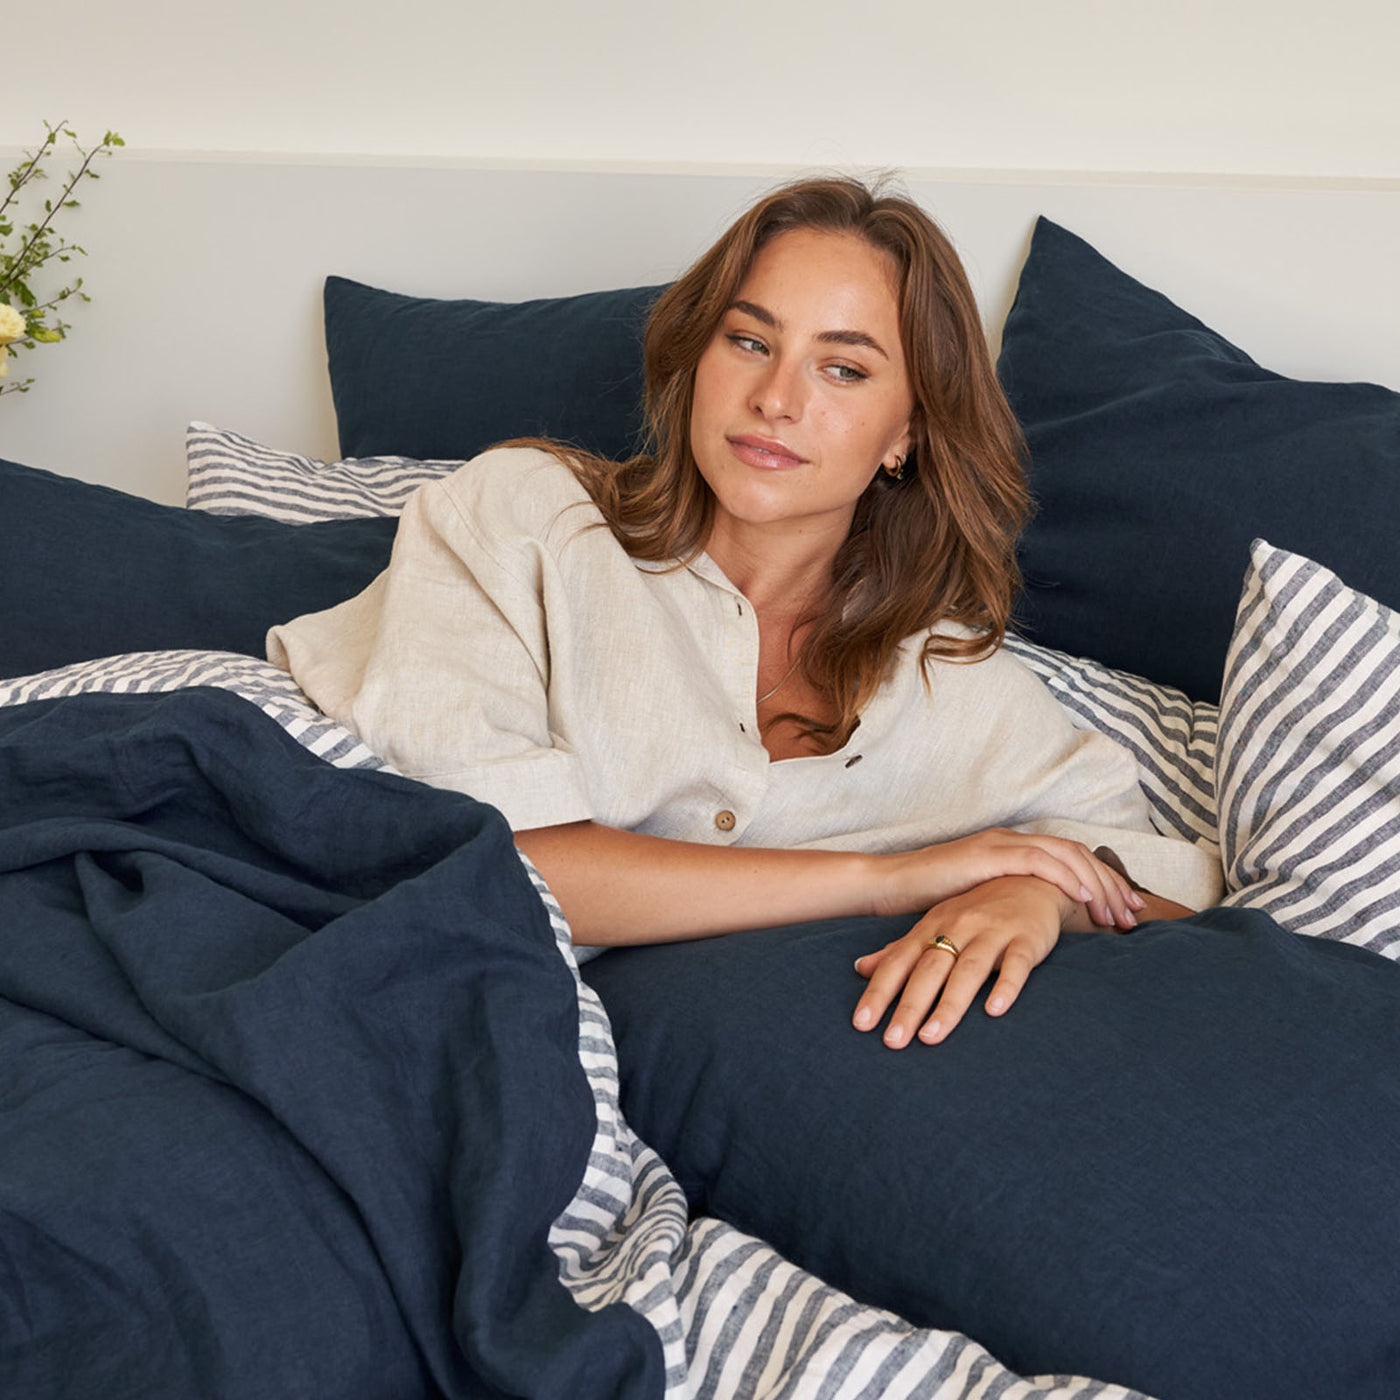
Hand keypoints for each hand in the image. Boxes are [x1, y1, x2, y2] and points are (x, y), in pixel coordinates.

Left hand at [853, 876, 1073, 1047]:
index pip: (898, 962)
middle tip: (892, 1041)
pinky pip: (1016, 964)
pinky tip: (994, 1011)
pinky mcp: (1026, 939)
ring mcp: (993, 932)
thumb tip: (859, 968)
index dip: (878, 992)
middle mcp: (958, 927)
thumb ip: (900, 950)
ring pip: (968, 970)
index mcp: (932, 926)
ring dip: (949, 1004)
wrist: (1031, 879)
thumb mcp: (935, 924)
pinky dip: (1006, 986)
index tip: (861, 1024)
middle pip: (929, 970)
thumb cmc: (977, 910)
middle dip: (909, 1006)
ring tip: (931, 1037)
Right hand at [877, 829, 1143, 931]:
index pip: (1069, 859)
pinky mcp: (987, 855)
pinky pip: (1038, 861)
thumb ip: (1005, 907)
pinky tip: (1082, 897)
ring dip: (1095, 883)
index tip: (1125, 910)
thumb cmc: (927, 901)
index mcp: (1010, 850)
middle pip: (1077, 854)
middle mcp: (1011, 841)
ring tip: (1114, 912)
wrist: (888, 885)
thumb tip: (1033, 928)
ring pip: (1065, 855)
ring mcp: (999, 845)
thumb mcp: (977, 905)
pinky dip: (1065, 877)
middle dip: (1110, 884)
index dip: (1101, 883)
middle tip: (1133, 914)